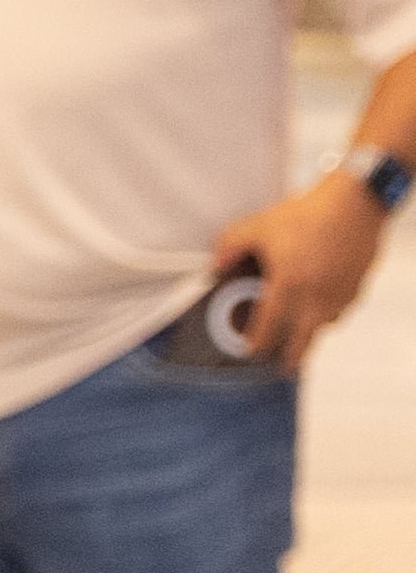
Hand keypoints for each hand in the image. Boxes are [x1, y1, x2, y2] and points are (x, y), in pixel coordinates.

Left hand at [212, 173, 390, 371]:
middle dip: (289, 360)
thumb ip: (229, 246)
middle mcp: (316, 299)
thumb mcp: (258, 226)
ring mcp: (340, 296)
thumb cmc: (308, 214)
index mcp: (288, 286)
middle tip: (281, 369)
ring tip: (298, 339)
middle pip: (301, 343)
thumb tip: (214, 266)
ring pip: (323, 328)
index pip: (267, 329)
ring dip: (309, 335)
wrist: (356, 203)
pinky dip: (328, 316)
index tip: (249, 352)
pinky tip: (319, 311)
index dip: (256, 344)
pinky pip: (340, 312)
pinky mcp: (357, 289)